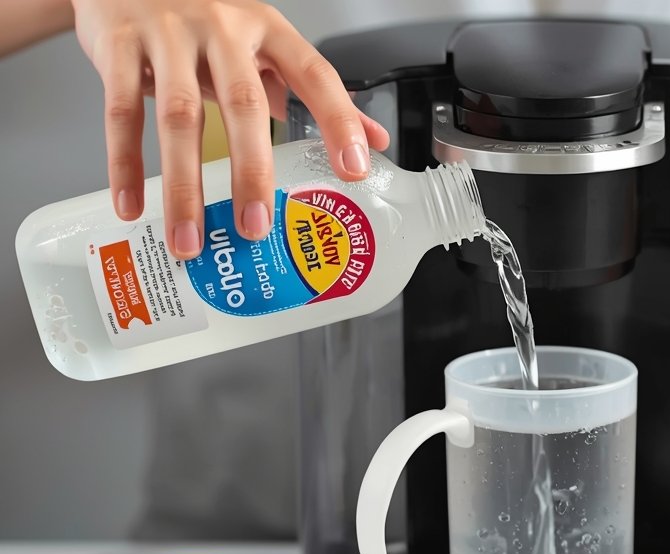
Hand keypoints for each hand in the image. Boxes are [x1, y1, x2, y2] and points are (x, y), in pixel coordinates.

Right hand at [70, 0, 389, 257]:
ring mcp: (168, 33)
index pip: (315, 74)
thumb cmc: (204, 21)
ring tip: (190, 240)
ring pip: (179, 116)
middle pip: (244, 104)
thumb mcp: (262, 46)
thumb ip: (312, 92)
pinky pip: (121, 111)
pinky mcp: (119, 44)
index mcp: (267, 30)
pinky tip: (132, 203)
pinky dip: (123, 163)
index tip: (354, 169)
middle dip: (251, 172)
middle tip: (255, 228)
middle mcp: (222, 27)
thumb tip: (373, 139)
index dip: (339, 121)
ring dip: (184, 186)